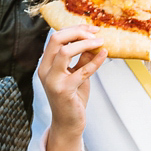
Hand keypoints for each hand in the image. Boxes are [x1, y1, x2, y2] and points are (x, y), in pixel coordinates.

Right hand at [37, 25, 106, 150]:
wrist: (68, 124)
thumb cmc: (72, 98)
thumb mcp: (76, 73)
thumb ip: (82, 58)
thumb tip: (95, 40)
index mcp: (46, 63)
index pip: (56, 37)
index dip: (74, 29)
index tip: (91, 27)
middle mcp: (45, 70)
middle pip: (56, 39)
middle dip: (77, 32)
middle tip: (96, 33)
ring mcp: (53, 80)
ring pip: (65, 52)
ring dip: (85, 44)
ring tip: (100, 42)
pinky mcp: (64, 90)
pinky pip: (82, 70)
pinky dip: (96, 61)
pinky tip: (105, 54)